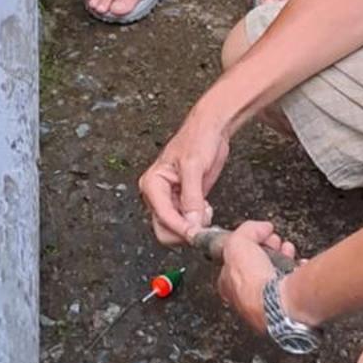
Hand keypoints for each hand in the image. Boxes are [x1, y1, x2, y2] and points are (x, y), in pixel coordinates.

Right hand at [139, 115, 230, 243]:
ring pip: (175, 229)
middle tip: (203, 223)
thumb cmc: (198, 138)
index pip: (163, 216)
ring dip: (192, 227)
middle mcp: (157, 194)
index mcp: (152, 183)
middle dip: (184, 230)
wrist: (211, 130)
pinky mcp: (183, 203)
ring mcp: (170, 200)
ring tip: (205, 210)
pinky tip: (206, 208)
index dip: (180, 227)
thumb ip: (191, 196)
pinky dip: (198, 222)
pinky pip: (186, 223)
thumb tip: (192, 223)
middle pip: (164, 229)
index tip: (197, 232)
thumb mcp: (194, 166)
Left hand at [216, 220, 298, 336]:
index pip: (235, 260)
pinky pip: (292, 284)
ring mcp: (267, 303)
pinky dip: (297, 272)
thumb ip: (247, 231)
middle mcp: (246, 297)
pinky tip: (298, 265)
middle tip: (275, 242)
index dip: (248, 243)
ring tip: (288, 249)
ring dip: (284, 257)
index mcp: (229, 286)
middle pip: (258, 265)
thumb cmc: (253, 283)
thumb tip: (261, 227)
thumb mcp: (238, 243)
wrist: (278, 304)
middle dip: (268, 249)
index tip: (258, 235)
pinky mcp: (286, 306)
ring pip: (276, 274)